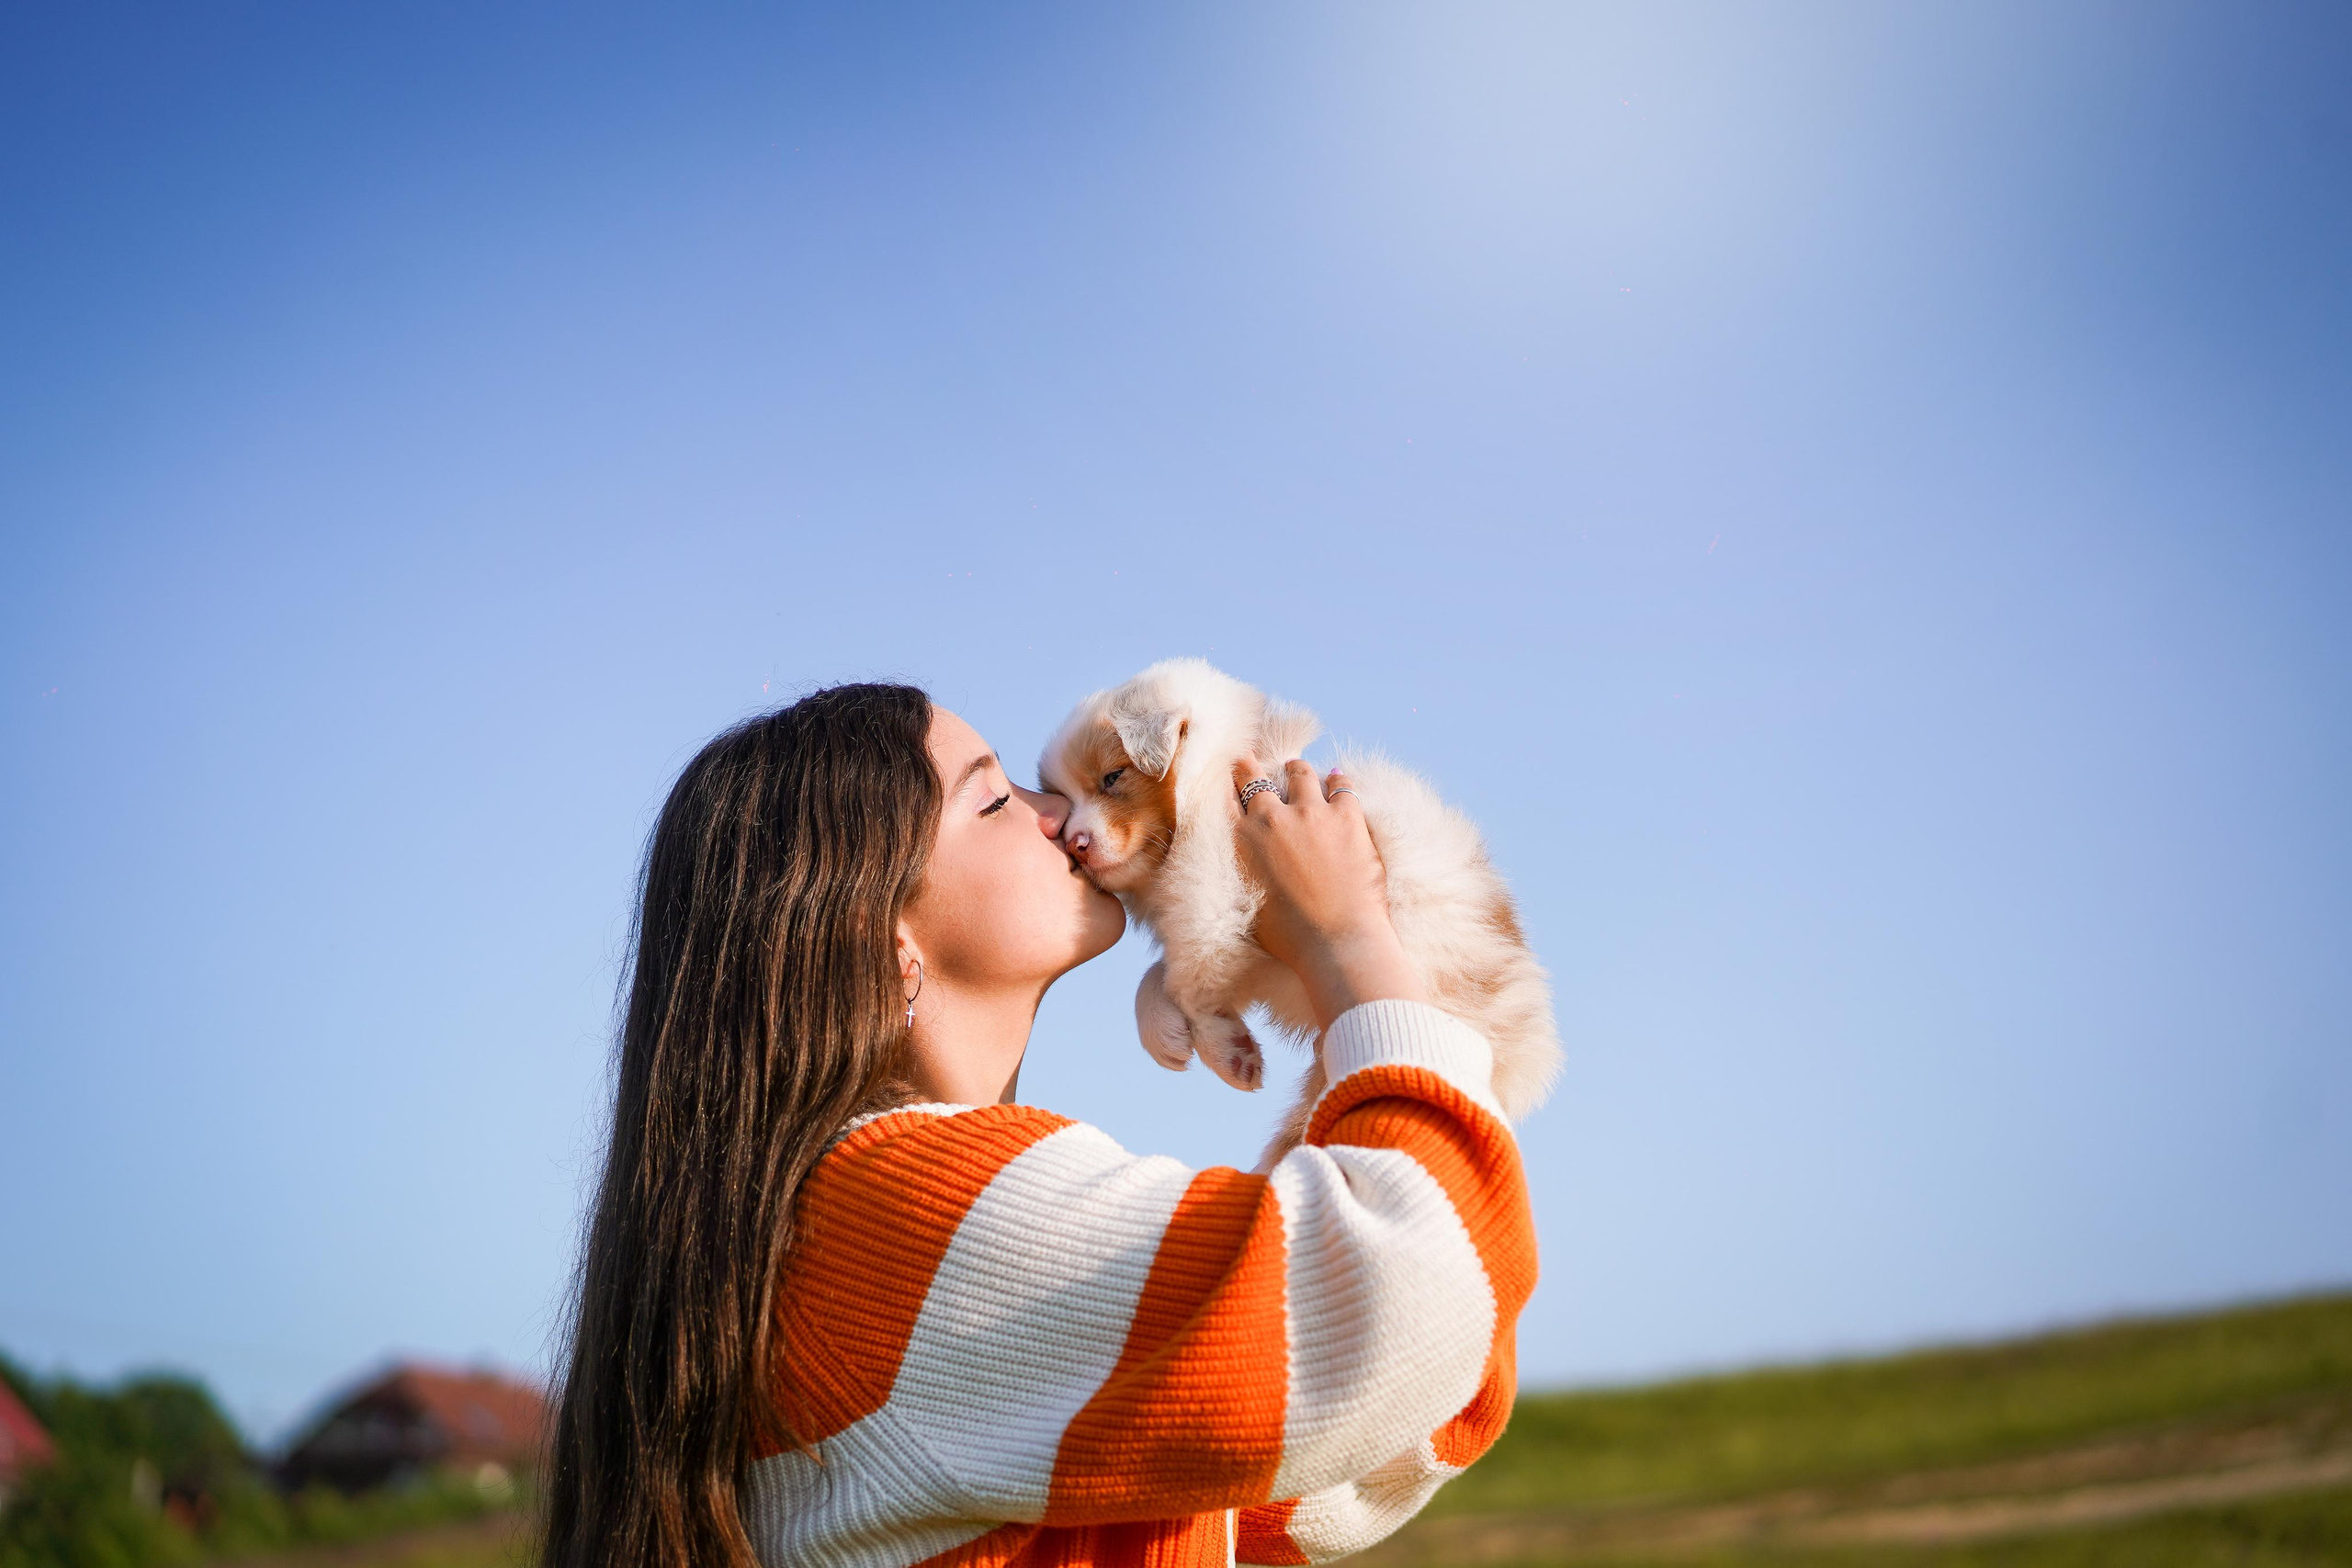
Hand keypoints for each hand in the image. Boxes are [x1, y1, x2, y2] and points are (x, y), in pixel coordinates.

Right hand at [1232, 757, 1425, 1030]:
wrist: (1336, 943)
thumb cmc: (1290, 938)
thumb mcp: (1248, 906)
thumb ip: (1244, 877)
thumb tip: (1245, 871)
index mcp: (1243, 840)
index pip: (1229, 799)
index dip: (1228, 784)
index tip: (1229, 776)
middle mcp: (1272, 818)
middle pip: (1256, 778)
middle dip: (1253, 769)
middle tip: (1252, 762)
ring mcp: (1311, 813)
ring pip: (1300, 773)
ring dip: (1295, 771)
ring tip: (1296, 770)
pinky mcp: (1347, 816)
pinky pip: (1341, 785)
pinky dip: (1337, 781)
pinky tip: (1337, 778)